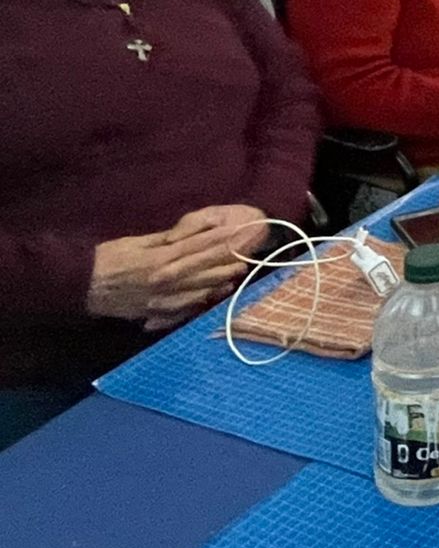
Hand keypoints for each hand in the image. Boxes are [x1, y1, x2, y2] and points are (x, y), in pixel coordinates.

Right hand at [87, 205, 266, 329]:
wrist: (81, 286)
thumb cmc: (107, 259)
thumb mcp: (136, 242)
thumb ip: (165, 240)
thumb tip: (189, 235)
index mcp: (161, 259)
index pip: (199, 248)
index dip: (222, 240)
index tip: (241, 233)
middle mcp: (166, 280)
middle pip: (205, 270)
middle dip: (229, 262)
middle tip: (248, 256)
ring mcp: (163, 300)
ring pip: (200, 291)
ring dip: (220, 283)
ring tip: (236, 275)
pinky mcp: (157, 313)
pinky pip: (185, 309)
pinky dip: (201, 301)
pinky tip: (213, 295)